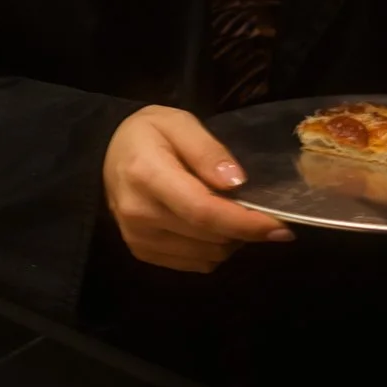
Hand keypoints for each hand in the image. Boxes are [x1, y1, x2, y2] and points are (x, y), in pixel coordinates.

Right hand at [103, 105, 290, 273]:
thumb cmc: (148, 134)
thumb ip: (207, 150)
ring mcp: (139, 239)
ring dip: (231, 240)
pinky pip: (195, 263)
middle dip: (246, 229)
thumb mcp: (178, 122)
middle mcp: (140, 214)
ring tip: (232, 213)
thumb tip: (237, 183)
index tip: (280, 226)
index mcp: (147, 175)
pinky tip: (213, 227)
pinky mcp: (143, 253)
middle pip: (210, 237)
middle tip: (262, 211)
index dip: (245, 223)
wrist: (105, 156)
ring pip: (207, 255)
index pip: (203, 211)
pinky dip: (214, 249)